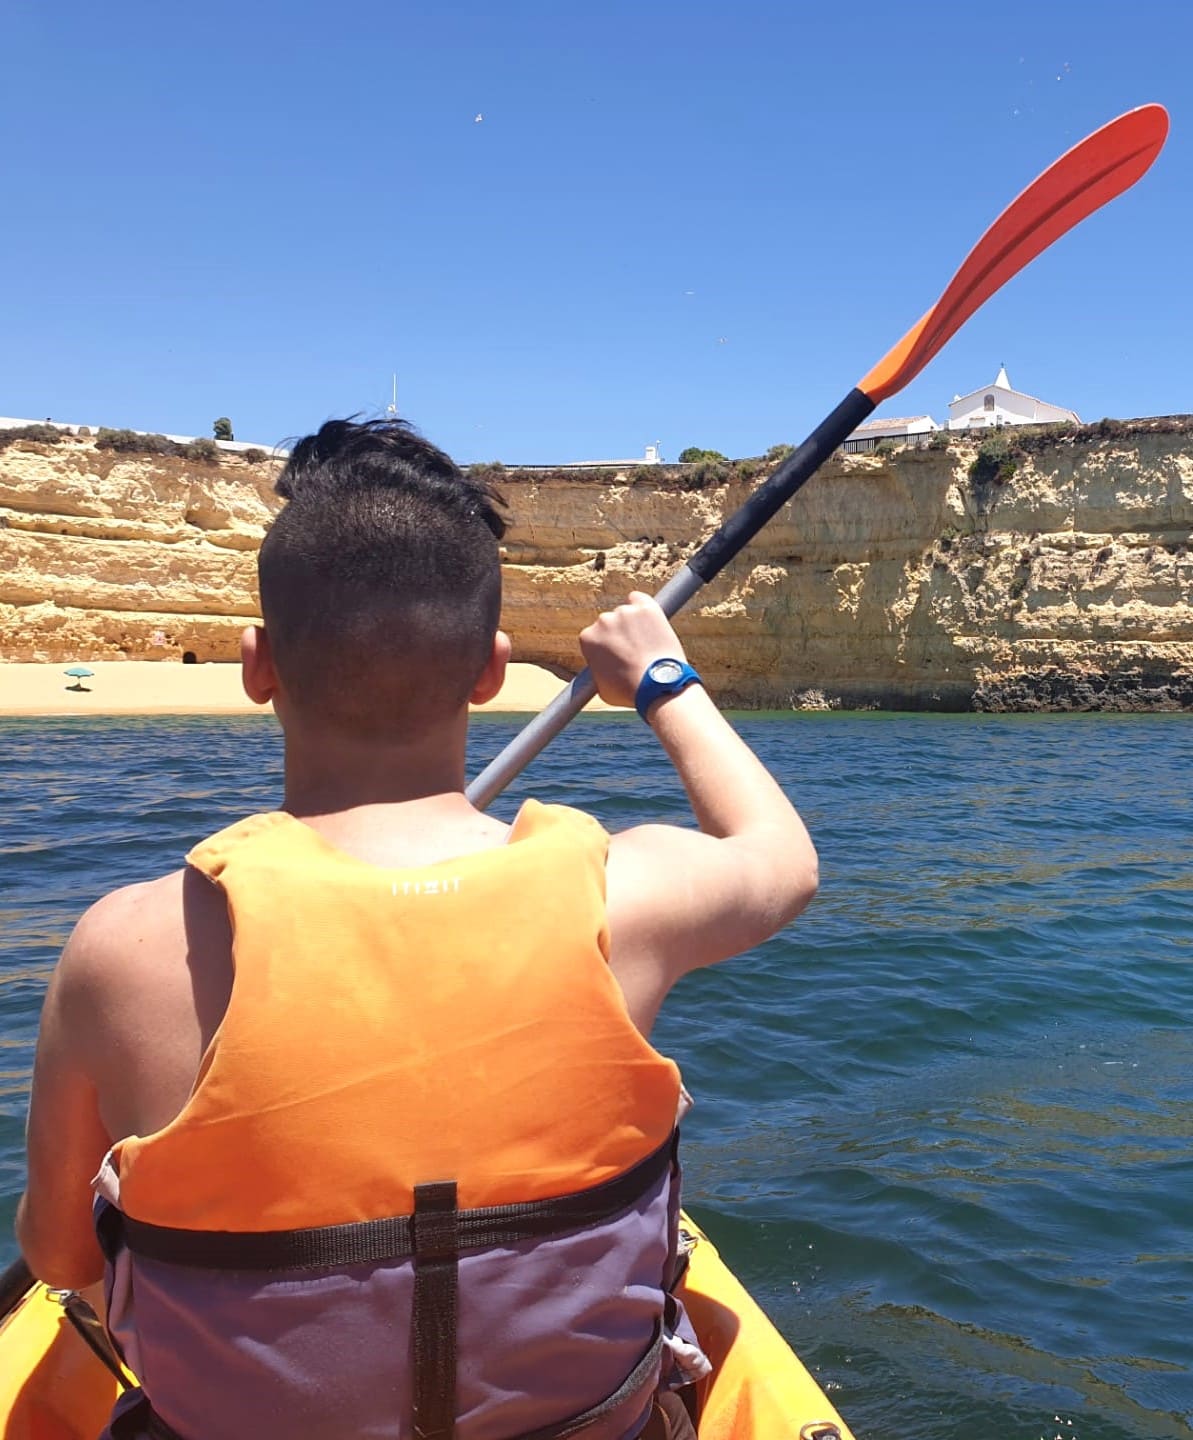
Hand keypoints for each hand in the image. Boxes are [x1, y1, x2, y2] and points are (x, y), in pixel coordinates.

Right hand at [579, 593, 688, 708]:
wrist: (657, 686)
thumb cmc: (629, 691)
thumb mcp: (601, 687)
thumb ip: (597, 669)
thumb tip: (600, 668)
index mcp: (588, 638)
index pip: (594, 636)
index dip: (607, 647)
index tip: (617, 655)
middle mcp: (603, 620)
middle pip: (610, 623)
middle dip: (619, 635)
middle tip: (634, 651)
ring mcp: (625, 612)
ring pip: (627, 613)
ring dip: (634, 624)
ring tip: (648, 643)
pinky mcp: (646, 608)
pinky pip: (639, 599)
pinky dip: (643, 606)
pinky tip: (649, 618)